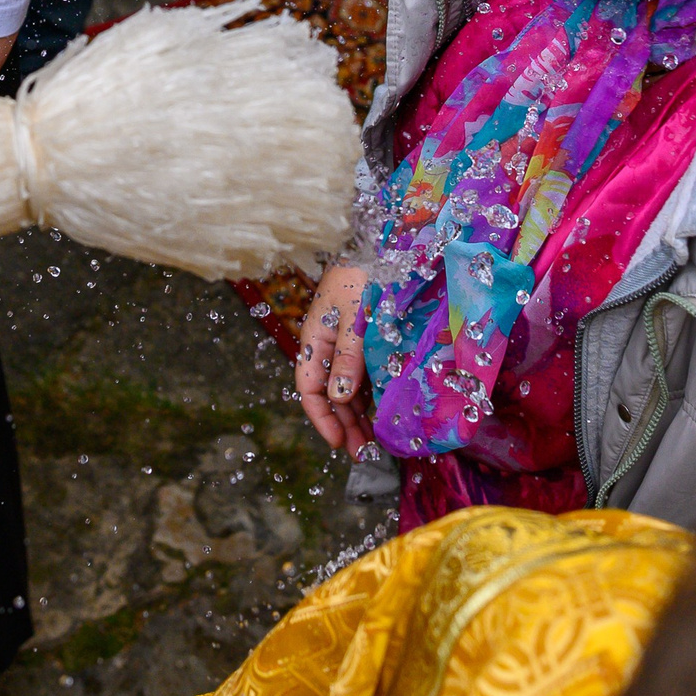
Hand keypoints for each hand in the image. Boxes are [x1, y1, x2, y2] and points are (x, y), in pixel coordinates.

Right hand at [296, 265, 372, 455]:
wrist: (382, 242)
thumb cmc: (365, 275)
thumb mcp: (356, 318)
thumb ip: (348, 357)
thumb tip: (337, 398)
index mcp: (316, 338)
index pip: (310, 388)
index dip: (322, 418)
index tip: (339, 443)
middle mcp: (329, 345)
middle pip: (331, 394)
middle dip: (344, 425)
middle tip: (364, 453)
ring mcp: (348, 343)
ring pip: (349, 388)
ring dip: (359, 415)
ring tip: (376, 441)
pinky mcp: (368, 339)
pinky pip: (366, 375)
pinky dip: (372, 396)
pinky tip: (384, 412)